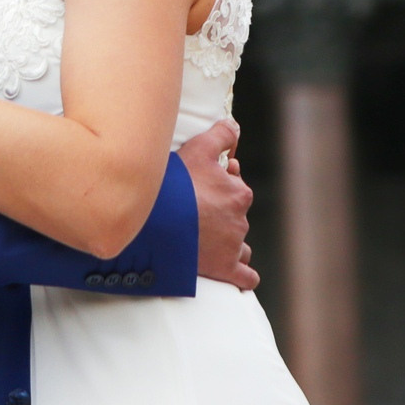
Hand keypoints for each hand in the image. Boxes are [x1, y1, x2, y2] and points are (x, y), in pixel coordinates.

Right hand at [181, 118, 257, 290]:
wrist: (159, 224)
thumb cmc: (177, 185)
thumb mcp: (198, 149)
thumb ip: (220, 135)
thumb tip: (235, 128)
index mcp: (239, 193)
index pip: (237, 187)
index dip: (221, 185)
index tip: (203, 186)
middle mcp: (241, 220)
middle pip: (236, 216)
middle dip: (223, 214)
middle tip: (197, 212)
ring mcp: (233, 247)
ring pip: (240, 244)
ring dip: (230, 243)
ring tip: (207, 242)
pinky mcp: (225, 270)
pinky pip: (245, 276)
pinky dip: (243, 275)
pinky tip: (238, 273)